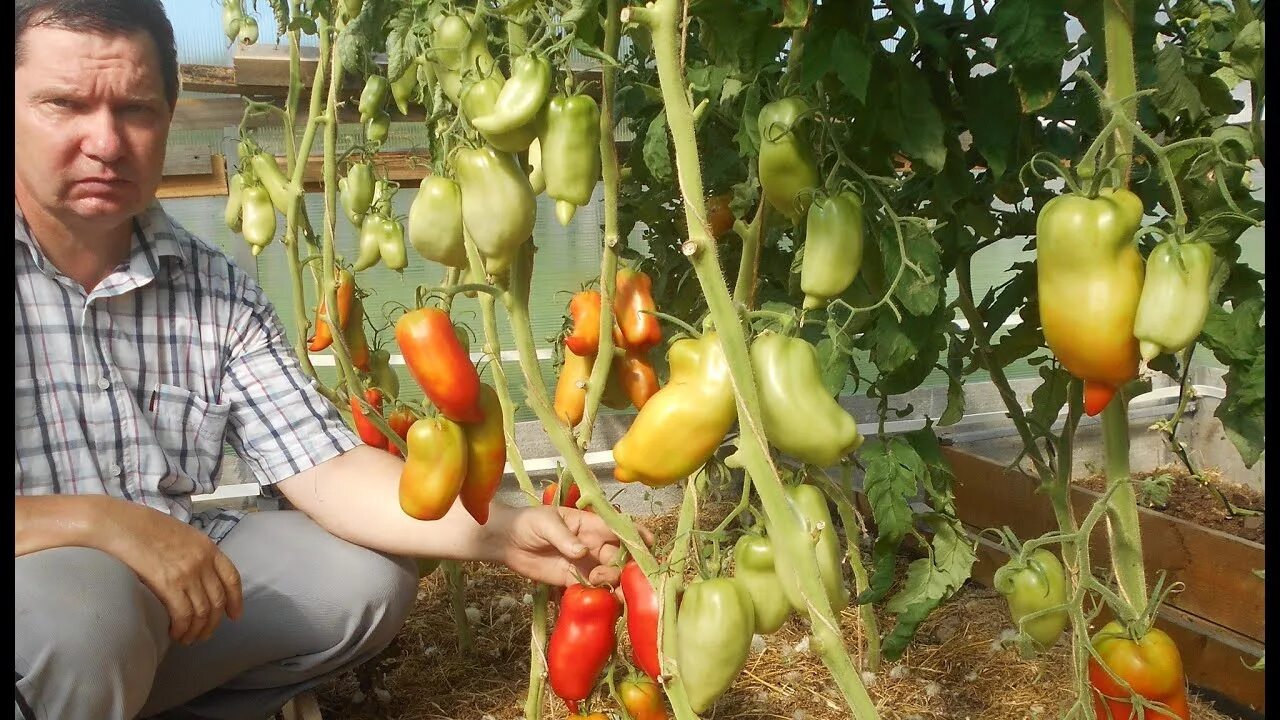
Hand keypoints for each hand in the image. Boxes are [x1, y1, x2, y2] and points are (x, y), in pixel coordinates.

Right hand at [99, 500, 243, 644]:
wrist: (122, 524)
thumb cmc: (146, 528)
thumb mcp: (183, 536)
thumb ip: (196, 554)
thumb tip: (198, 577)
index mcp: (208, 548)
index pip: (231, 578)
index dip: (236, 600)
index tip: (234, 615)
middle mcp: (203, 562)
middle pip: (217, 600)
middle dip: (213, 622)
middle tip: (204, 635)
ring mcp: (187, 573)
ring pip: (202, 611)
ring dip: (197, 630)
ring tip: (188, 639)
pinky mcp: (168, 584)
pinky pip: (183, 614)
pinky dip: (182, 628)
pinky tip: (175, 634)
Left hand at [490, 504, 648, 586]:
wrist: (506, 541)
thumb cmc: (528, 523)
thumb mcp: (546, 523)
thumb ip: (564, 537)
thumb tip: (582, 551)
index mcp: (591, 525)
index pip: (619, 529)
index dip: (636, 536)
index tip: (648, 545)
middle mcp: (594, 545)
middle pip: (620, 557)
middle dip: (625, 567)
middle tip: (609, 575)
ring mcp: (585, 565)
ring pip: (611, 576)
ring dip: (614, 584)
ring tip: (602, 588)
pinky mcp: (574, 582)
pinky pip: (594, 591)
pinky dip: (601, 597)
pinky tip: (598, 601)